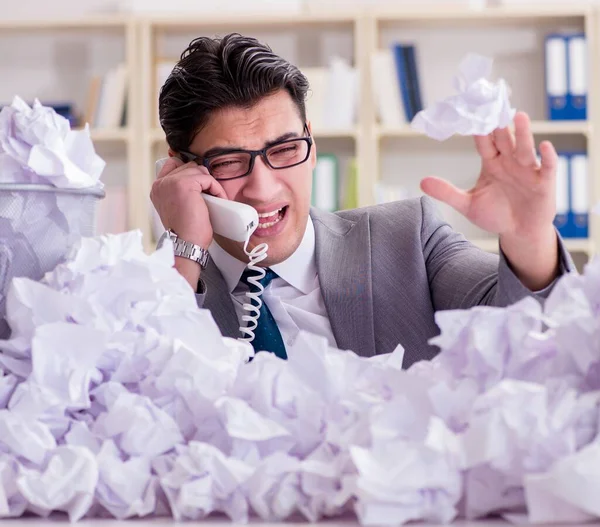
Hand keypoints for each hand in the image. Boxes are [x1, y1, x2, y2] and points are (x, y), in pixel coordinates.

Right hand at [150, 156, 226, 248]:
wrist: (186, 244)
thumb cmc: (186, 231)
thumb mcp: (178, 207)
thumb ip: (180, 191)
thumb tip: (199, 181)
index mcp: (158, 188)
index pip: (174, 164)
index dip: (190, 171)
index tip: (201, 185)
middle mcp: (161, 183)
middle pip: (190, 166)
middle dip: (202, 179)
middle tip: (210, 195)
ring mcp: (171, 182)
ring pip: (199, 170)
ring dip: (210, 184)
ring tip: (214, 200)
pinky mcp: (184, 184)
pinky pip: (208, 179)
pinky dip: (217, 189)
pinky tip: (218, 201)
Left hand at [420, 111, 556, 240]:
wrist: (518, 232)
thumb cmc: (495, 214)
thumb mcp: (467, 204)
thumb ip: (447, 192)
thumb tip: (421, 182)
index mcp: (492, 163)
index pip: (484, 142)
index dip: (479, 130)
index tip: (471, 112)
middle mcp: (510, 161)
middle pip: (504, 140)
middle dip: (499, 126)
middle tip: (493, 107)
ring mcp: (528, 169)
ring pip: (525, 148)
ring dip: (523, 133)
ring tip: (520, 116)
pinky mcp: (544, 181)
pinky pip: (548, 166)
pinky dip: (548, 156)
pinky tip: (545, 146)